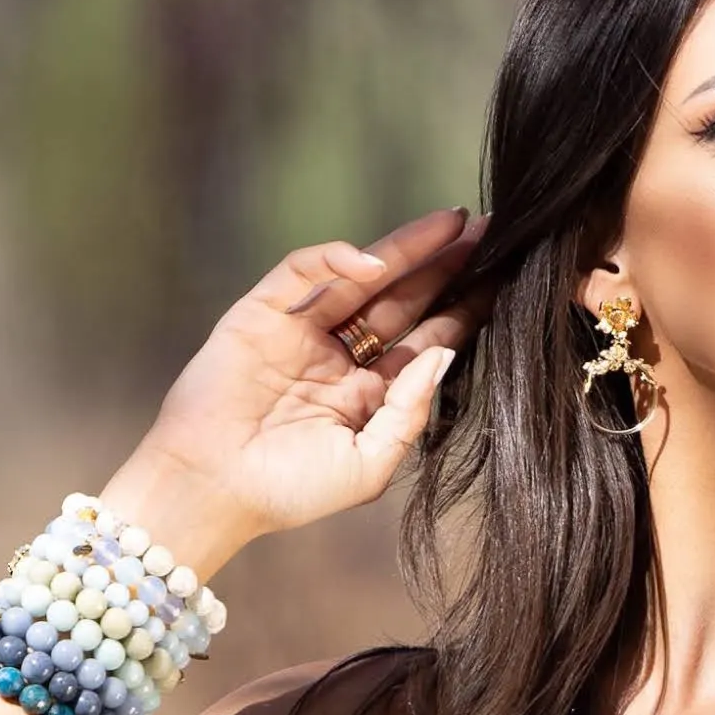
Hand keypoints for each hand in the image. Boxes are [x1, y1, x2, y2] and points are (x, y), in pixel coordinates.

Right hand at [103, 209, 480, 581]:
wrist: (210, 491)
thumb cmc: (288, 491)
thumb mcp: (369, 463)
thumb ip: (410, 410)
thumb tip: (446, 352)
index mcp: (369, 393)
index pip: (426, 340)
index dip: (464, 309)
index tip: (504, 281)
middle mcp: (340, 356)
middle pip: (404, 300)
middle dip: (446, 266)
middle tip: (491, 232)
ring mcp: (301, 331)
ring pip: (361, 277)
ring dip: (406, 248)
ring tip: (453, 223)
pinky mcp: (261, 313)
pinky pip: (301, 272)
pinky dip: (334, 259)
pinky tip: (374, 261)